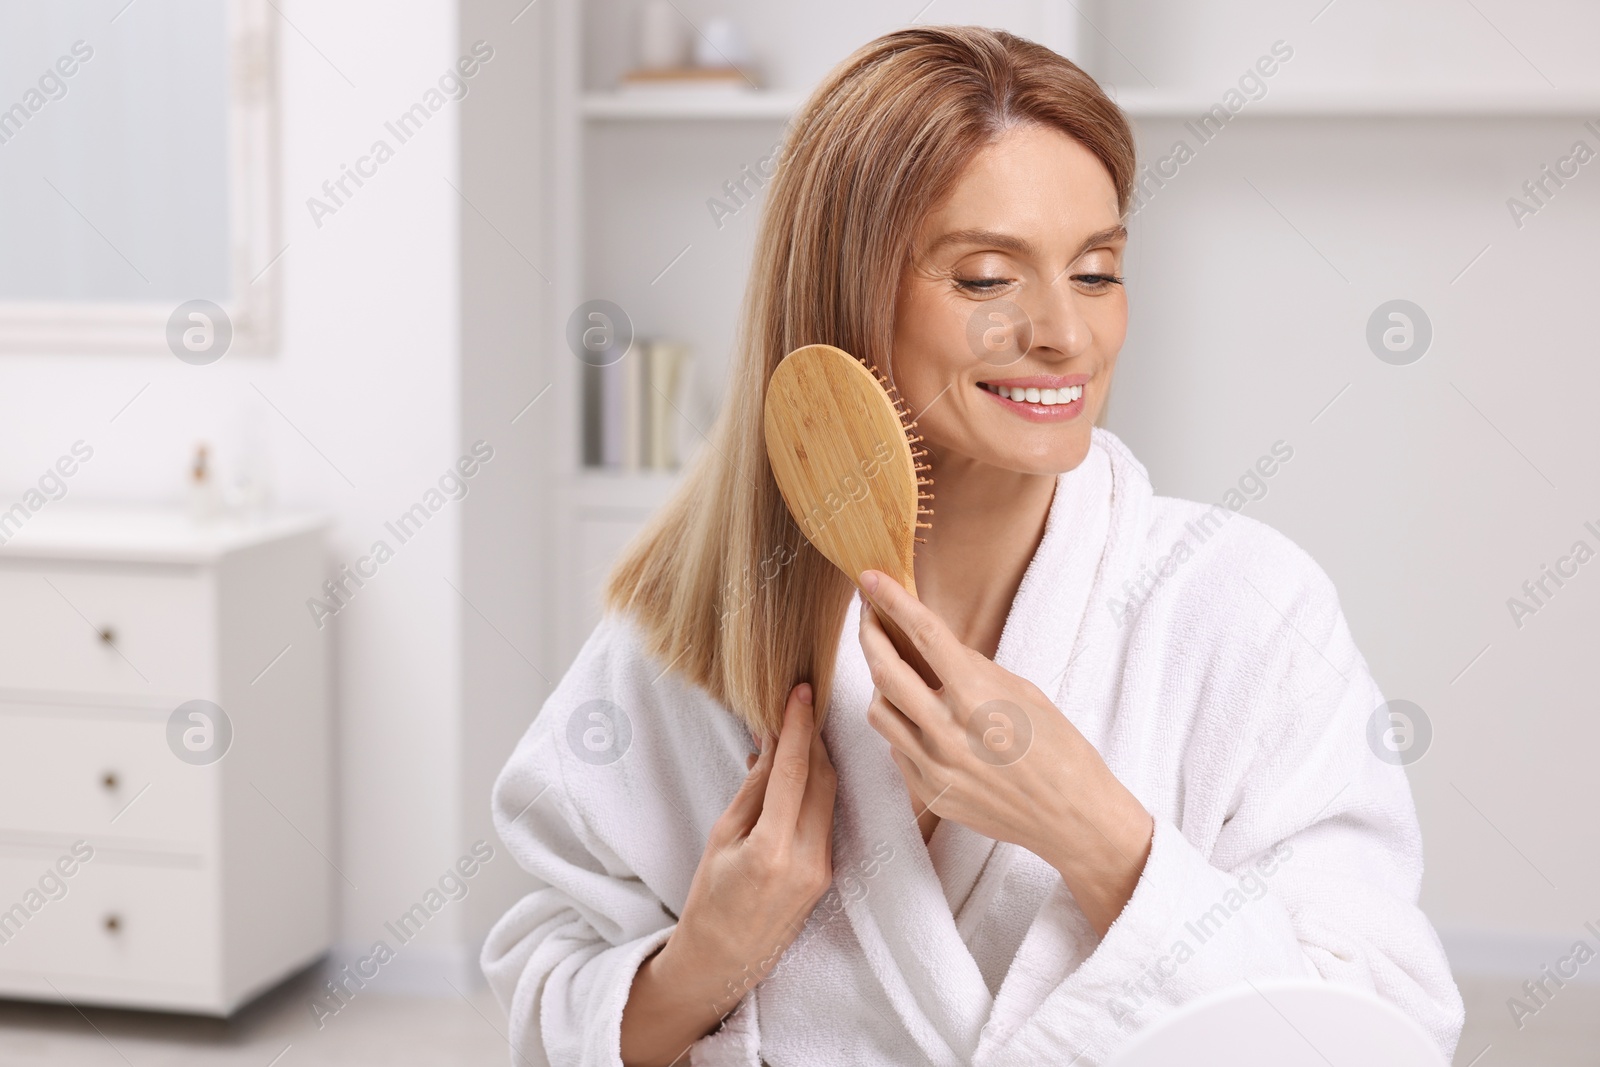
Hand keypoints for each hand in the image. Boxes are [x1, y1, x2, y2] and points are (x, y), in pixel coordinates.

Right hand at [621, 683, 835, 1065]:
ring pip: (830, 795)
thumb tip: (774, 744)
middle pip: (822, 778)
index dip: (800, 726)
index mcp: (772, 850)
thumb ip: (754, 790)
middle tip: (797, 704)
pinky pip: (826, 815)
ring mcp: (824, 867)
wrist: (725, 959)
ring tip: (796, 731)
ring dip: (817, 759)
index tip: (802, 691)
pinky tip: (798, 771)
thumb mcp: (721, 838)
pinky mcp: (829, 872)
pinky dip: (815, 787)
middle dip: (813, 737)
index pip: (793, 772)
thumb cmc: (711, 899)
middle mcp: (808, 859)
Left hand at [857, 568, 1152, 935]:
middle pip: (883, 672)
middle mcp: (948, 732)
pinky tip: (920, 718)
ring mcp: (934, 767)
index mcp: (978, 697)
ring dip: (880, 684)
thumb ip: (972, 668)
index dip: (892, 600)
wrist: (1072, 818)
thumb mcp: (1023, 692)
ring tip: (893, 669)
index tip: (871, 579)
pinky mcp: (929, 793)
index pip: (922, 634)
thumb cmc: (1059, 749)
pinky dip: (902, 726)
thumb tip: (932, 643)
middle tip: (867, 616)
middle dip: (868, 635)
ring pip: (879, 712)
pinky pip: (897, 748)